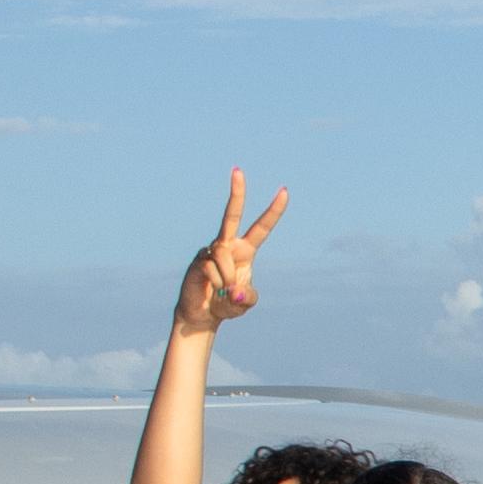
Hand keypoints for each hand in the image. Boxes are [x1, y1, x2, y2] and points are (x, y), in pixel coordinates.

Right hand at [175, 168, 288, 332]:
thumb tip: (236, 290)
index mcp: (245, 251)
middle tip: (237, 169)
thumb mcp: (245, 303)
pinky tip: (212, 290)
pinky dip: (217, 284)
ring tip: (224, 291)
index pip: (261, 227)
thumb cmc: (228, 304)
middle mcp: (228, 245)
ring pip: (224, 256)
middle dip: (236, 193)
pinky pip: (212, 268)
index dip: (273, 211)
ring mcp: (211, 250)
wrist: (204, 314)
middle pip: (231, 215)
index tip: (284, 191)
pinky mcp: (198, 259)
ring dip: (228, 279)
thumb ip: (248, 298)